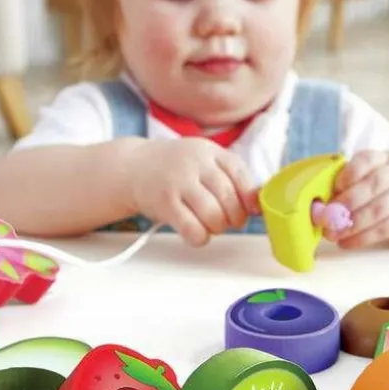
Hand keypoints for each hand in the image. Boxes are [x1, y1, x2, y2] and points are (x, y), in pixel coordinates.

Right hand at [125, 138, 259, 246]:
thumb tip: (257, 204)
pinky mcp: (164, 202)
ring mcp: (179, 182)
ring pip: (214, 215)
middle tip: (229, 221)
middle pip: (229, 198)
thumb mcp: (202, 161)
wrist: (131, 167)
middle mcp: (195, 163)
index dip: (250, 197)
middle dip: (235, 218)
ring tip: (212, 226)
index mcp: (210, 151)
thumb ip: (228, 176)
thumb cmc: (174, 169)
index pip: (240, 173)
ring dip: (218, 228)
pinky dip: (200, 237)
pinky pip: (192, 229)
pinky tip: (195, 233)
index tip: (251, 210)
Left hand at [325, 150, 388, 248]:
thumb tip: (321, 202)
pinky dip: (363, 237)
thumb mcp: (380, 177)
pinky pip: (384, 228)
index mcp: (385, 159)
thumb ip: (355, 183)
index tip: (335, 187)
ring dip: (352, 224)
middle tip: (328, 215)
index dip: (350, 172)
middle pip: (374, 184)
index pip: (368, 159)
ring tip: (333, 234)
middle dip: (348, 201)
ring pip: (378, 209)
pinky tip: (347, 243)